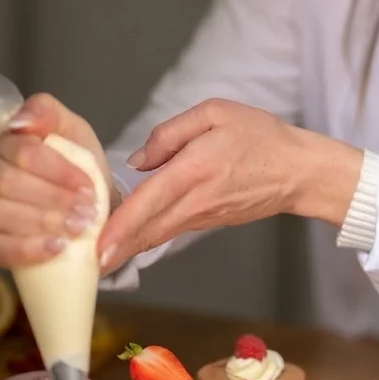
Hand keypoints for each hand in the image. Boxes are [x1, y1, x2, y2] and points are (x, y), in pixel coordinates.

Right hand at [0, 93, 116, 268]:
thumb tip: (19, 122)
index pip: (22, 153)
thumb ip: (48, 112)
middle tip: (86, 213)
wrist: (80, 202)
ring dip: (39, 224)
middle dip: (51, 200)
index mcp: (3, 142)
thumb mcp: (72, 130)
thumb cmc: (74, 165)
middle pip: (5, 184)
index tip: (88, 188)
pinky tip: (54, 248)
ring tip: (75, 230)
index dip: (57, 171)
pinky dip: (23, 249)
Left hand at [97, 98, 362, 273]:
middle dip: (113, 252)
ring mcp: (201, 217)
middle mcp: (196, 200)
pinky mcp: (205, 223)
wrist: (299, 171)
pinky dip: (142, 239)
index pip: (151, 201)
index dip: (122, 227)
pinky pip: (167, 231)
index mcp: (196, 169)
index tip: (99, 251)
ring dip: (123, 248)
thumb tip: (137, 161)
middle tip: (79, 266)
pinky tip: (121, 240)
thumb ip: (171, 132)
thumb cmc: (260, 136)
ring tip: (90, 257)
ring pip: (154, 236)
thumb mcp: (217, 113)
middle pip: (146, 231)